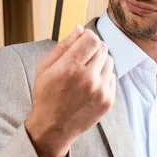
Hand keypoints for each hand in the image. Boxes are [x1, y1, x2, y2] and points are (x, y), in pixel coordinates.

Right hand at [25, 25, 115, 156]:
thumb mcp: (45, 68)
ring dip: (99, 61)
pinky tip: (90, 85)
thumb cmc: (46, 96)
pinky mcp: (108, 100)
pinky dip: (103, 77)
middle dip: (93, 48)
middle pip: (102, 48)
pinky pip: (112, 77)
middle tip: (82, 57)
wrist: (53, 128)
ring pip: (109, 61)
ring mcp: (101, 91)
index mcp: (70, 68)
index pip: (91, 39)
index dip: (87, 37)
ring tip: (86, 72)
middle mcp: (88, 78)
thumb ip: (63, 46)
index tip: (81, 42)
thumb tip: (79, 29)